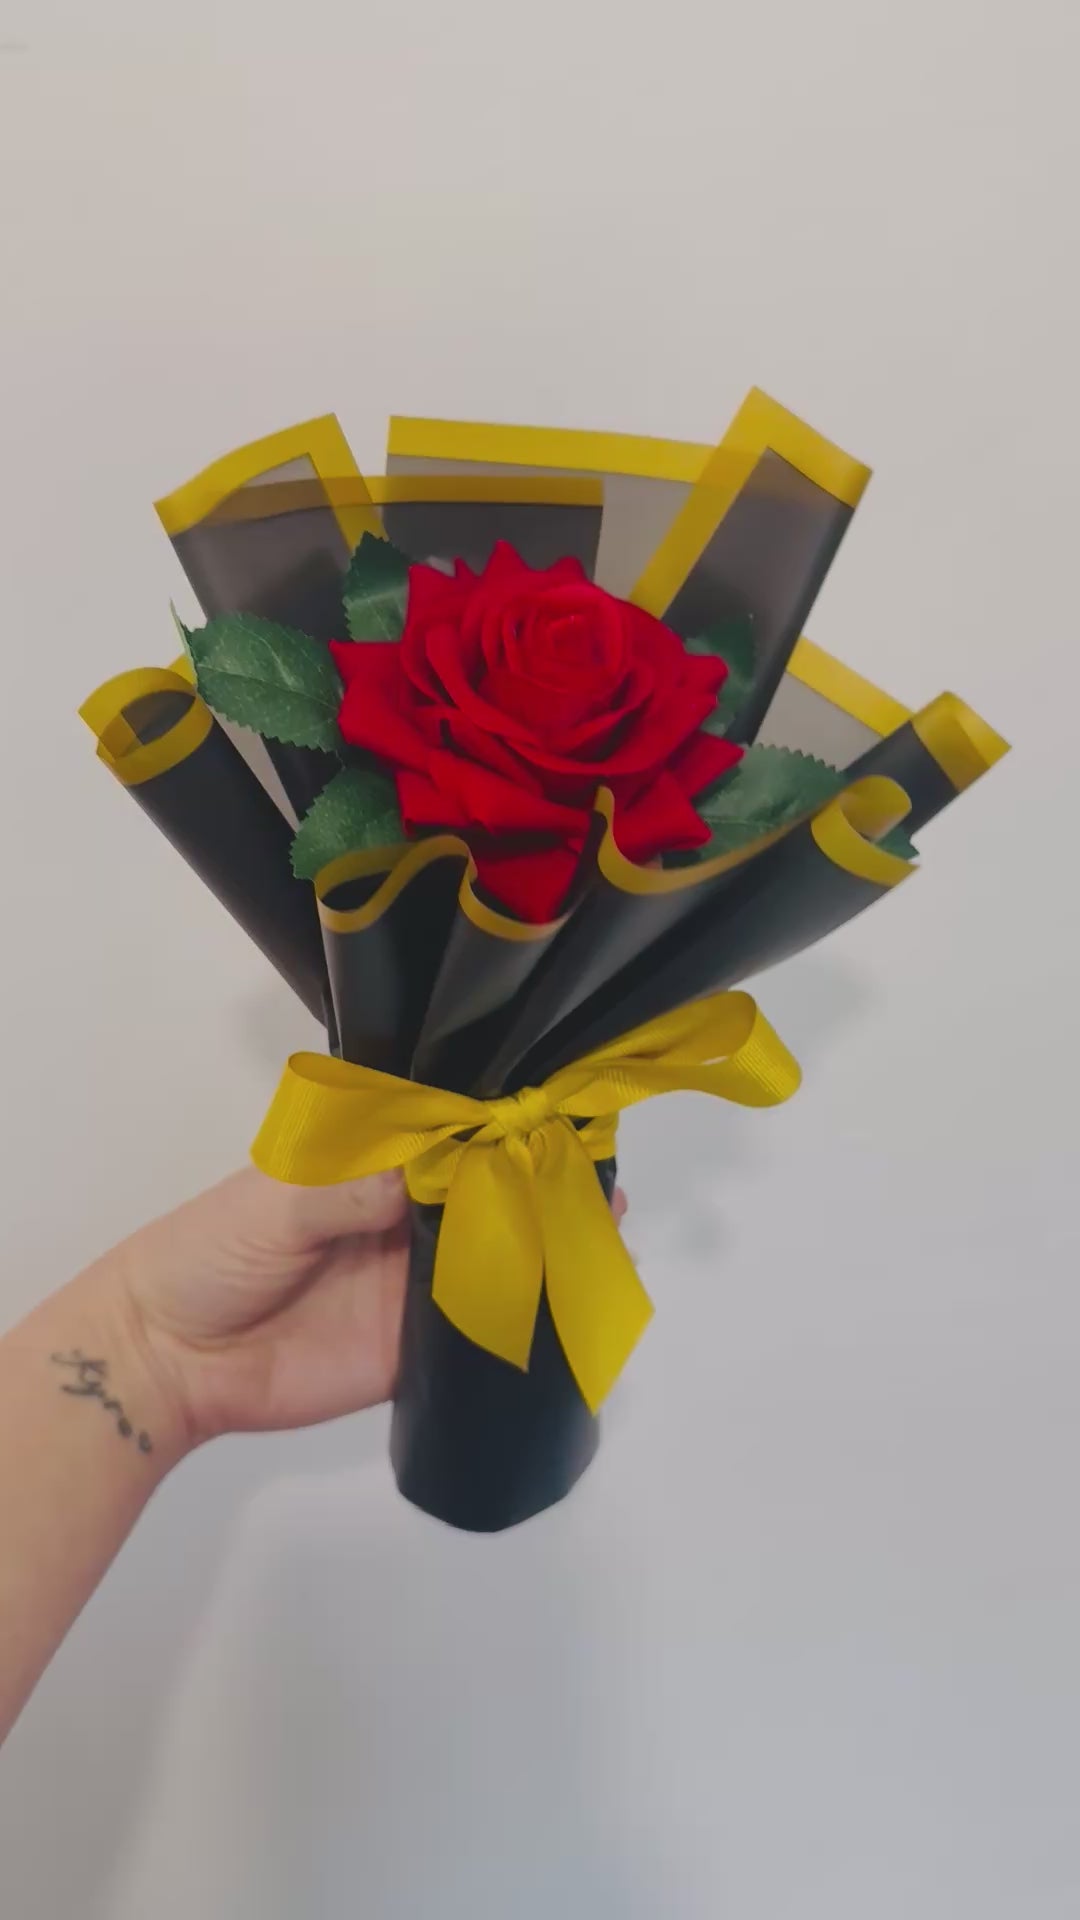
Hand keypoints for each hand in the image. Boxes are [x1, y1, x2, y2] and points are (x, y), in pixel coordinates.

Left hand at [108, 1168, 627, 1454]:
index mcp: (370, 1165)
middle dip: (541, 1179)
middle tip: (600, 1173)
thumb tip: (440, 1164)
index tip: (558, 1111)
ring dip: (548, 1242)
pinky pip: (482, 1328)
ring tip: (607, 1225)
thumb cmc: (211, 1254)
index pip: (449, 1131)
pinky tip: (571, 1299)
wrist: (169, 1360)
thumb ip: (355, 1188)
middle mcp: (404, 1216)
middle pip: (487, 1191)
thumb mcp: (276, 1201)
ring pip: (497, 1256)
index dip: (501, 1120)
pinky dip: (527, 1315)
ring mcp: (416, 1281)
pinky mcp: (419, 1347)